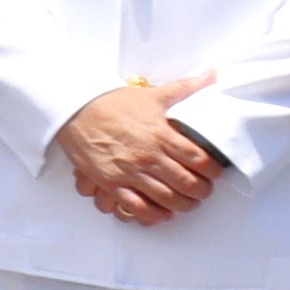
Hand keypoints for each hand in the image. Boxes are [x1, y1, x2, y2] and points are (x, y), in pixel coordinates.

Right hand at [58, 75, 228, 225]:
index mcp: (161, 134)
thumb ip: (186, 88)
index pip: (199, 160)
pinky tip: (160, 213)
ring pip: (166, 198)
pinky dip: (152, 215)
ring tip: (186, 203)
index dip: (213, 171)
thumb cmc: (113, 103)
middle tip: (203, 191)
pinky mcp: (111, 182)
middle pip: (187, 183)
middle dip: (201, 192)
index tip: (214, 173)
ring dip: (182, 205)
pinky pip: (136, 206)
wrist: (75, 110)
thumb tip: (213, 75)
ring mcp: (129, 171)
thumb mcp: (153, 94)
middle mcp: (148, 155)